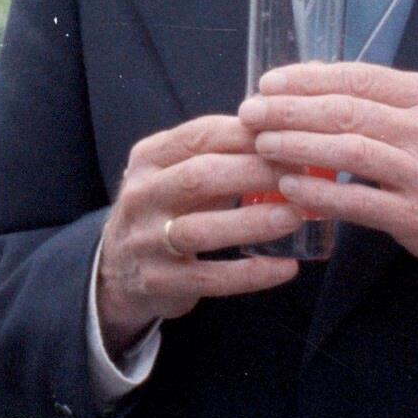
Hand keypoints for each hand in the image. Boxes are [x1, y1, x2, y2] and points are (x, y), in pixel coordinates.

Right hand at [92, 116, 306, 357]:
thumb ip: (219, 155)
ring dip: (252, 222)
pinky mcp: (159, 281)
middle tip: (299, 176)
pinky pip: (210, 278)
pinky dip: (251, 274)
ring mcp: (146, 241)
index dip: (247, 135)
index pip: (200, 135)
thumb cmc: (166, 208)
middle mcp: (142, 195)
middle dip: (255, 173)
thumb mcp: (177, 172)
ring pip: (201, 230)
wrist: (118, 268)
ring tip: (294, 217)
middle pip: (200, 176)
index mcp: (150, 157)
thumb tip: (285, 137)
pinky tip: (286, 268)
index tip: (288, 139)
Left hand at [244, 64, 417, 282]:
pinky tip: (290, 187)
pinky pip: (359, 201)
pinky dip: (320, 192)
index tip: (269, 82)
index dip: (308, 78)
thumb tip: (321, 83)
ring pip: (349, 150)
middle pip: (347, 109)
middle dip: (290, 108)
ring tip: (261, 143)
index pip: (359, 77)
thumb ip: (389, 102)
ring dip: (297, 145)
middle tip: (250, 111)